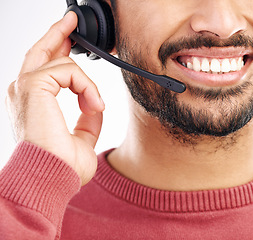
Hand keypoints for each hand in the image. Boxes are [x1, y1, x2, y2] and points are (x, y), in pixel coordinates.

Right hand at [6, 12, 104, 185]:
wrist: (53, 176)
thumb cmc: (61, 165)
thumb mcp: (81, 137)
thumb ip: (87, 118)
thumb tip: (95, 104)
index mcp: (34, 103)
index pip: (44, 68)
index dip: (58, 50)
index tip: (71, 40)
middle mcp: (25, 91)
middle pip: (41, 51)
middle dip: (58, 33)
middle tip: (72, 19)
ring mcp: (26, 86)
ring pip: (59, 59)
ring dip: (85, 80)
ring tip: (94, 104)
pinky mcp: (33, 85)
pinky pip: (68, 70)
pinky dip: (86, 86)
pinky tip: (93, 104)